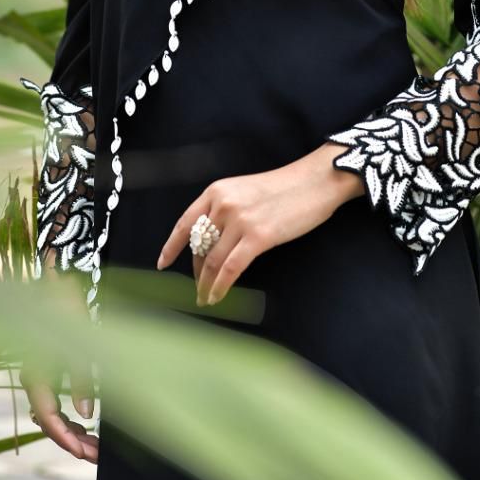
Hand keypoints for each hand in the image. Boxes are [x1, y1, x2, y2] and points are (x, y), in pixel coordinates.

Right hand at [20, 250, 98, 462]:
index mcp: (36, 373)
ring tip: (96, 442)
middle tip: (97, 455)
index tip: (88, 454)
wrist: (56, 272)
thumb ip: (81, 377)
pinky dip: (70, 412)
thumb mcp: (79, 338)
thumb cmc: (66, 301)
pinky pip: (55, 398)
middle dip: (74, 440)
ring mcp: (39, 372)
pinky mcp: (47, 364)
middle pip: (50, 421)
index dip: (69, 440)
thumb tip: (87, 413)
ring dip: (73, 429)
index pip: (49, 419)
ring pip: (53, 412)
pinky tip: (87, 419)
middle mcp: (34, 377)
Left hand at [156, 152, 345, 305]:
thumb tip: (211, 244)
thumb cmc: (285, 188)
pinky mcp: (258, 236)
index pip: (185, 222)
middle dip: (196, 272)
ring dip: (206, 284)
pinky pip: (231, 268)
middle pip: (199, 246)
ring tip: (205, 298)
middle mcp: (223, 204)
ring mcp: (240, 220)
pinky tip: (216, 296)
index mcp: (217, 191)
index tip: (163, 264)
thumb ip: (226, 211)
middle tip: (197, 289)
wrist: (315, 181)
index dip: (172, 246)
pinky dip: (221, 286)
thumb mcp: (245, 191)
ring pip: (213, 261)